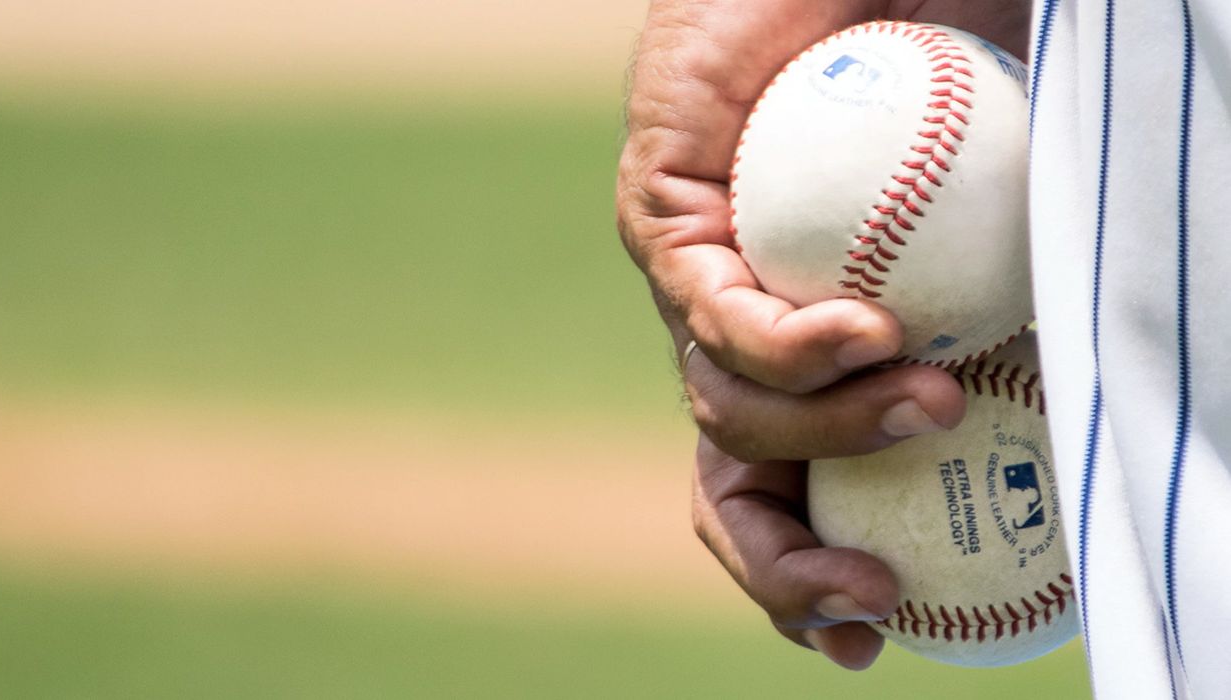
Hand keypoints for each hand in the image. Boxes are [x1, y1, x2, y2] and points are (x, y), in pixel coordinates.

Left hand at [618, 0, 1029, 668]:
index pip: (795, 494)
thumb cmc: (952, 74)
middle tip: (871, 601)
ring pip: (728, 418)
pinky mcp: (663, 221)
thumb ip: (1053, 292)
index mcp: (815, 359)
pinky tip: (870, 328)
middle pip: (734, 490)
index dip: (820, 575)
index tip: (886, 623)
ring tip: (930, 400)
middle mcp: (746, 337)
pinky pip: (713, 317)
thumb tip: (1128, 376)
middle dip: (789, 570)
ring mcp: (700, 286)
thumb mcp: (1026, 209)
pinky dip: (794, 348)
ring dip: (834, 439)